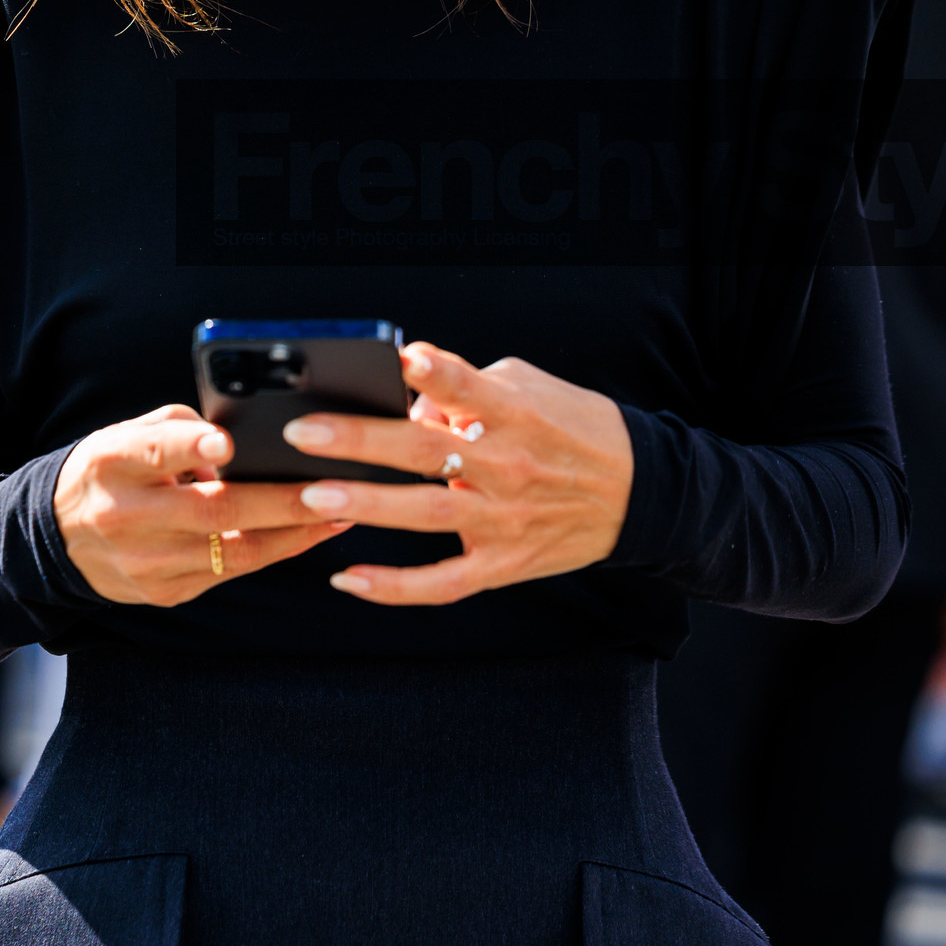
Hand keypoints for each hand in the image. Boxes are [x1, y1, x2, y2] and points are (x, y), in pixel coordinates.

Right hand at [52, 404, 350, 605]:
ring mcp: (146, 563)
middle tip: (335, 488)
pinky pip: (230, 573)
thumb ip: (182, 429)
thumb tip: (242, 446)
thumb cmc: (110, 471)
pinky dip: (273, 552)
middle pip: (214, 511)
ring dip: (295, 534)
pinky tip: (307, 535)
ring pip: (234, 553)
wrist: (56, 538)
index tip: (228, 443)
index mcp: (113, 463)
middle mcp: (126, 515)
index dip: (191, 446)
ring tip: (344, 512)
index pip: (153, 451)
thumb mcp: (127, 434)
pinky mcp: (163, 593)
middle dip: (283, 502)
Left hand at [284, 343, 633, 605]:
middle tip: (304, 432)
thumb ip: (465, 387)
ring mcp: (504, 520)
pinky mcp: (503, 563)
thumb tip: (404, 399)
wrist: (641, 492)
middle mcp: (508, 466)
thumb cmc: (574, 428)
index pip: (470, 387)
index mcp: (516, 414)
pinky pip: (442, 583)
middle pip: (424, 451)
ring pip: (425, 515)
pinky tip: (348, 579)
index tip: (400, 358)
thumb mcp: (530, 388)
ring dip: (366, 504)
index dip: (436, 372)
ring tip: (311, 495)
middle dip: (359, 440)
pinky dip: (394, 587)